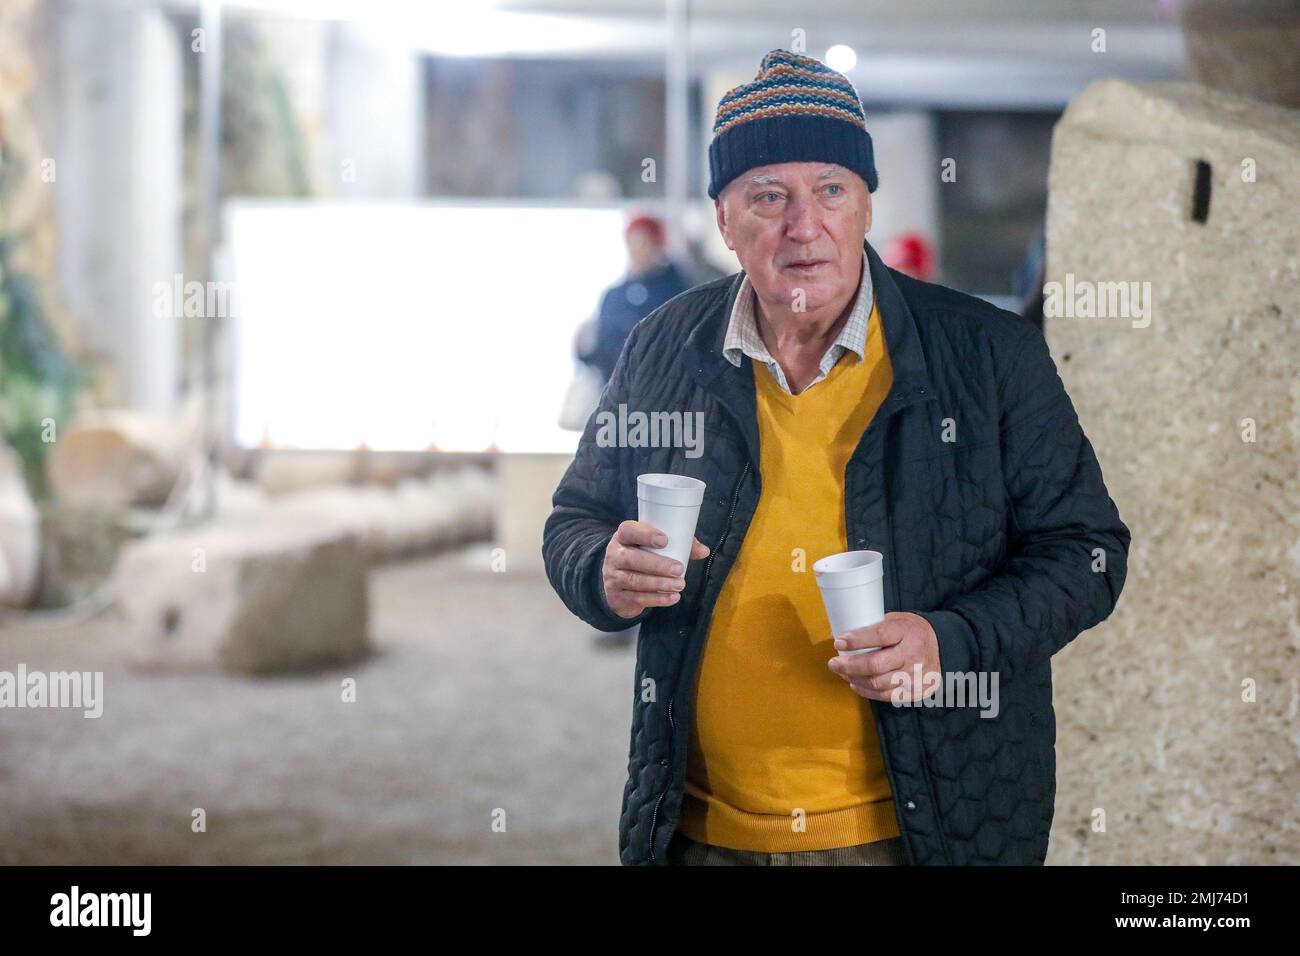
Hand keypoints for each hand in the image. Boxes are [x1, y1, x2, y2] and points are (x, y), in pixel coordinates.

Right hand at [601, 520, 709, 619]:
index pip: (628, 530)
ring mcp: (613, 577)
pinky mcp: (617, 596)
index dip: (645, 534)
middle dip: (657, 565)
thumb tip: (704, 551)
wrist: (618, 584)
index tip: (664, 540)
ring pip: (635, 581)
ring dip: (660, 584)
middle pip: (632, 559)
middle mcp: (614, 555)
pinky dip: (657, 599)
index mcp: (623, 537)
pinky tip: (672, 597)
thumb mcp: (653, 547)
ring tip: (679, 585)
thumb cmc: (642, 557)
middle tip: (679, 569)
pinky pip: (637, 598)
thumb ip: (679, 545)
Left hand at [826, 612, 940, 702]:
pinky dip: (867, 691)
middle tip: (833, 663)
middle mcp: (912, 654)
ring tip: (842, 672)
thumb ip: (875, 627)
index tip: (839, 642)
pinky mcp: (916, 690)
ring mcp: (915, 674)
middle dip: (849, 665)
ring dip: (855, 679)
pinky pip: (887, 696)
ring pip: (878, 683)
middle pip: (875, 665)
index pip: (879, 636)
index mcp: (906, 631)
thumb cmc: (911, 631)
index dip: (856, 641)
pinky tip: (855, 683)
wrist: (943, 645)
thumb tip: (844, 635)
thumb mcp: (897, 620)